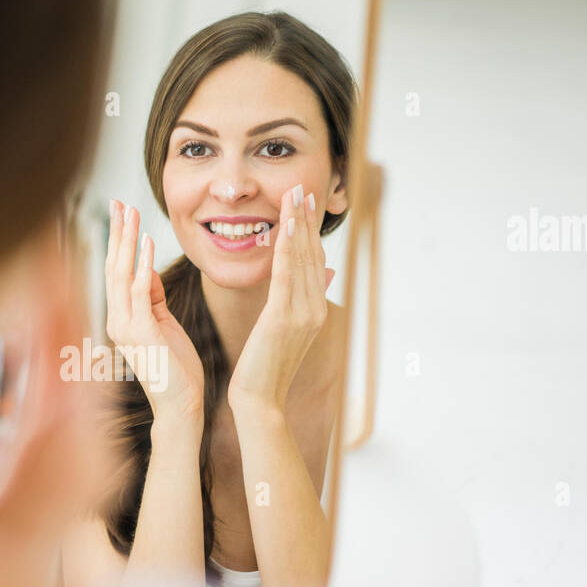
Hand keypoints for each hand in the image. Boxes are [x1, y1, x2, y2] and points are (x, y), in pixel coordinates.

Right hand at [105, 200, 205, 426]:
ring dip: (126, 242)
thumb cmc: (176, 369)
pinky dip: (142, 267)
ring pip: (121, 275)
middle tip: (118, 202)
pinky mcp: (143, 335)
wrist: (181, 407)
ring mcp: (126, 328)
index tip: (121, 211)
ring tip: (131, 213)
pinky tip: (147, 246)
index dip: (118, 240)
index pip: (116, 271)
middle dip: (116, 233)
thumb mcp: (163, 324)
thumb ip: (152, 297)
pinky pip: (139, 294)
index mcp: (122, 318)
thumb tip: (146, 268)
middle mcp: (117, 321)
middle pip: (112, 267)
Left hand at [228, 184, 333, 415]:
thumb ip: (306, 300)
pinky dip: (287, 246)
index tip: (306, 203)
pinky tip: (285, 224)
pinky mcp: (284, 317)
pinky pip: (286, 273)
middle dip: (306, 219)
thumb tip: (325, 273)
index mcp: (316, 310)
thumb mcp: (288, 330)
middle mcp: (315, 309)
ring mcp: (303, 313)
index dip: (310, 231)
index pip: (314, 262)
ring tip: (294, 195)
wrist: (260, 399)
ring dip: (297, 224)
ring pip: (301, 259)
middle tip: (302, 187)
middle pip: (311, 254)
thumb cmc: (267, 367)